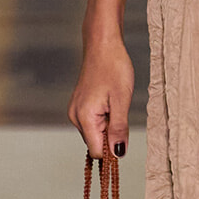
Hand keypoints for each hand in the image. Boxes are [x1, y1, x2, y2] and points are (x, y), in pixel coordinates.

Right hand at [68, 40, 133, 159]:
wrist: (103, 45)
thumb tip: (118, 153)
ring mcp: (75, 111)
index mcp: (84, 117)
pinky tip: (109, 100)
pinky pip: (93, 122)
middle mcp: (75, 116)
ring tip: (114, 102)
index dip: (112, 148)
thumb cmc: (114, 68)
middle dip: (111, 134)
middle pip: (96, 143)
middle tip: (119, 110)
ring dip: (108, 125)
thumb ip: (119, 129)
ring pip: (95, 132)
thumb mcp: (121, 100)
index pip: (97, 151)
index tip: (123, 133)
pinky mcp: (79, 105)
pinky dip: (104, 117)